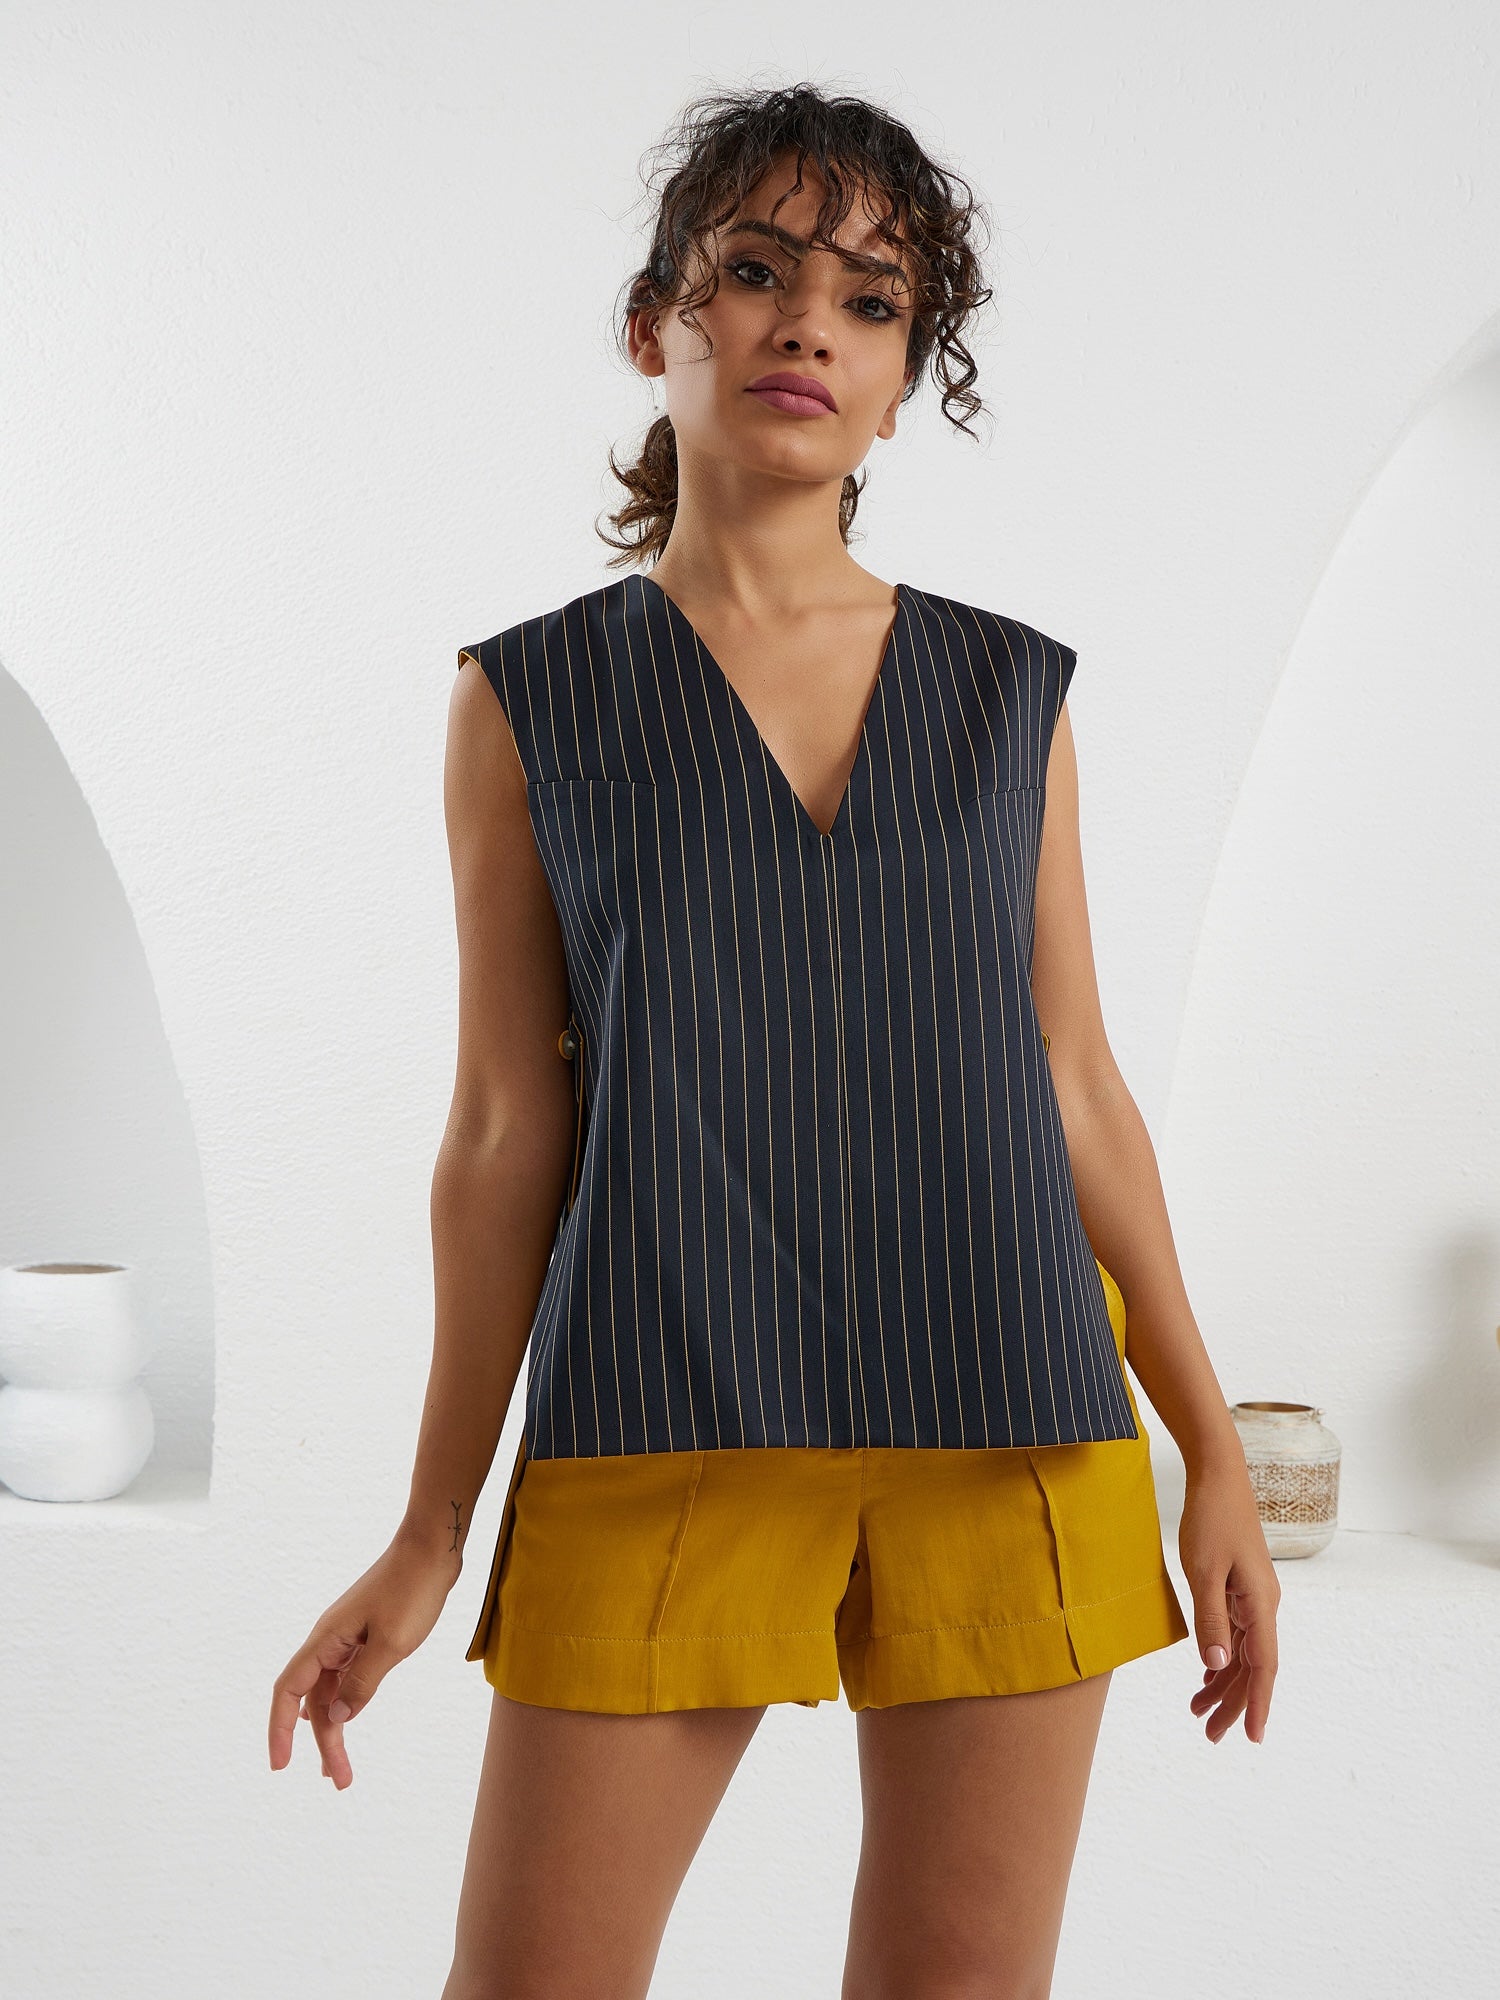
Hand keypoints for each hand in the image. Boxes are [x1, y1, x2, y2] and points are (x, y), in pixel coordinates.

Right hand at [268, 1533, 458, 1788]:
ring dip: (336, 1727)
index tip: (280, 1766)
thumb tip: (338, 1719)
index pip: (288, 1691)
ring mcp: (348, 1637)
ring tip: (340, 1767)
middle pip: (313, 1699)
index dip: (279, 1729)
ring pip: (332, 1690)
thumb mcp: (392, 1643)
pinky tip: (348, 1717)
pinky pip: (347, 1676)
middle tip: (338, 1781)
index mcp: (326, 1640)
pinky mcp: (367, 1634)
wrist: (432, 1548)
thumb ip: (362, 1683)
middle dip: (321, 1742)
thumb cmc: (412, 1589)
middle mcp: (330, 1640)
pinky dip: (347, 1702)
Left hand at [1178, 1459, 1280, 1744]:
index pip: (1263, 1667)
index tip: (1252, 1738)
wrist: (1218, 1476)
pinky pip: (1236, 1634)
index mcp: (1260, 1604)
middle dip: (1233, 1703)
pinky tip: (1206, 1673)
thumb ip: (1210, 1619)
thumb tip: (1218, 1667)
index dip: (1258, 1705)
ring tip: (1196, 1710)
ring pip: (1243, 1653)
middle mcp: (1263, 1605)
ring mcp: (1253, 1597)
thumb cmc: (1211, 1518)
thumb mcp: (1202, 1570)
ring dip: (1223, 1683)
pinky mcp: (1240, 1587)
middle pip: (1253, 1667)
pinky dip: (1221, 1657)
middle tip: (1208, 1735)